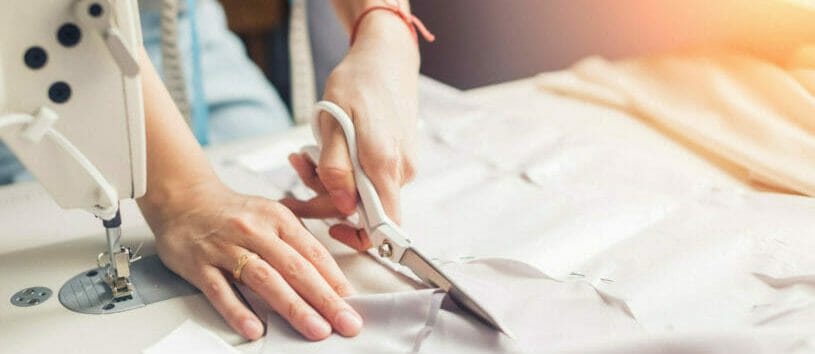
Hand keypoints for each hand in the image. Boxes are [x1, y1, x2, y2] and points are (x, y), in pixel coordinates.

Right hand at [140, 180, 362, 340]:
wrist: (183, 200)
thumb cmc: (233, 214)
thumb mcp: (272, 217)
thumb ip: (298, 244)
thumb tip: (330, 280)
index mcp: (278, 218)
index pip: (313, 253)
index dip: (336, 280)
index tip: (353, 303)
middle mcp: (254, 231)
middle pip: (295, 268)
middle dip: (324, 298)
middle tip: (345, 322)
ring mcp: (226, 248)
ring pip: (264, 279)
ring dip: (293, 307)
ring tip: (314, 328)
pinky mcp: (199, 264)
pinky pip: (220, 290)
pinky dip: (238, 310)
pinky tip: (254, 328)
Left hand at [281, 11, 419, 250]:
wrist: (387, 57)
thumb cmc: (359, 83)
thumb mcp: (334, 122)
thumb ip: (336, 168)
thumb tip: (341, 207)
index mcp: (385, 166)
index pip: (383, 227)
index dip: (358, 238)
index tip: (331, 228)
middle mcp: (399, 170)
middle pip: (363, 208)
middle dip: (323, 196)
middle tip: (295, 172)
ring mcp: (400, 164)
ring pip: (361, 190)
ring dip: (329, 179)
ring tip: (303, 153)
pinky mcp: (395, 156)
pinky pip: (367, 174)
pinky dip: (343, 168)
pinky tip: (324, 148)